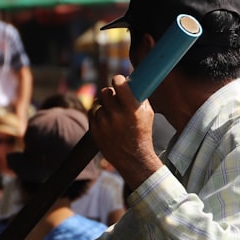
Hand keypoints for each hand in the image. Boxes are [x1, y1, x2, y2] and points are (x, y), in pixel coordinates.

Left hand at [89, 74, 160, 189]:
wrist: (133, 159)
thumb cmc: (142, 133)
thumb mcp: (147, 114)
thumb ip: (138, 96)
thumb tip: (130, 81)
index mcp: (131, 109)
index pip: (118, 84)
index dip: (118, 80)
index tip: (119, 81)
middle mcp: (116, 115)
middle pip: (105, 92)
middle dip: (110, 93)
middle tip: (115, 97)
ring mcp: (103, 124)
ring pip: (98, 103)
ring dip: (104, 106)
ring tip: (113, 115)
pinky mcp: (94, 130)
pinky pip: (92, 113)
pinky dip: (98, 114)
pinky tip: (106, 120)